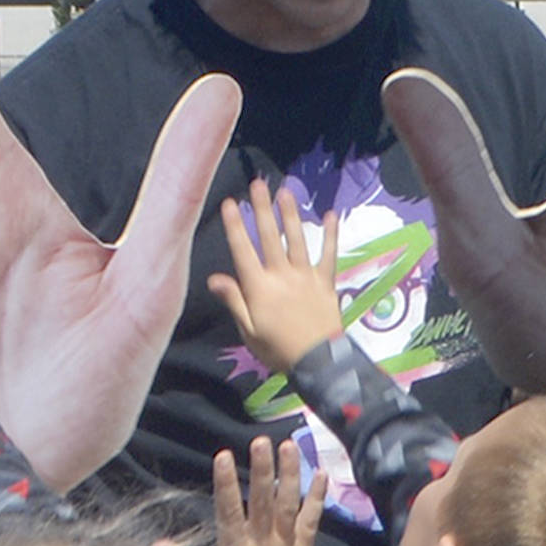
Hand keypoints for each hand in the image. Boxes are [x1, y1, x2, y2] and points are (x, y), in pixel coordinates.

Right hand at [208, 180, 342, 371]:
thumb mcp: (249, 330)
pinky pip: (328, 255)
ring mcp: (305, 276)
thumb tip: (215, 278)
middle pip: (269, 237)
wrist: (318, 361)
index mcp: (258, 287)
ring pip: (296, 239)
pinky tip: (330, 215)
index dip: (235, 226)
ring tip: (285, 192)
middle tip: (258, 184)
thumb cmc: (277, 349)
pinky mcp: (325, 281)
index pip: (243, 250)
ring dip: (290, 214)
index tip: (231, 203)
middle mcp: (281, 275)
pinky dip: (330, 235)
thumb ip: (234, 301)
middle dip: (262, 209)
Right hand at [208, 437, 325, 545]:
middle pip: (263, 500)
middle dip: (262, 469)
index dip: (226, 483)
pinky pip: (312, 522)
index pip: (229, 510)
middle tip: (262, 440)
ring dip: (290, 475)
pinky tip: (321, 475)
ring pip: (289, 505)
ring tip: (290, 446)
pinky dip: (317, 499)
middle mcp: (262, 543)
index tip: (223, 456)